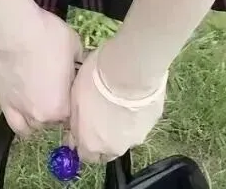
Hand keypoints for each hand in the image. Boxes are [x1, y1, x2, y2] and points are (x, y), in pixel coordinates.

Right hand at [0, 5, 83, 137]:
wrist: (15, 29)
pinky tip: (26, 109)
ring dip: (40, 114)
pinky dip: (23, 120)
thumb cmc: (48, 37)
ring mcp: (21, 111)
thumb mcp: (76, 46)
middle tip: (57, 85)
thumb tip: (82, 66)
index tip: (72, 85)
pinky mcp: (4, 103)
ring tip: (41, 95)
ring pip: (35, 124)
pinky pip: (16, 124)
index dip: (74, 98)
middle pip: (55, 120)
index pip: (74, 114)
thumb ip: (81, 63)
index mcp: (62, 107)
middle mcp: (41, 116)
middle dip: (58, 105)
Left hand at [69, 44, 165, 162]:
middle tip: (101, 113)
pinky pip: (140, 122)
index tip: (83, 127)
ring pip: (125, 136)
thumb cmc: (95, 82)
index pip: (85, 155)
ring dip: (121, 125)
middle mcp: (114, 148)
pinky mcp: (152, 124)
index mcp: (91, 145)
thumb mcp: (74, 99)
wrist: (128, 70)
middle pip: (107, 150)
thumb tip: (75, 130)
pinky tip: (133, 95)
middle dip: (103, 136)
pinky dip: (136, 114)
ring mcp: (135, 138)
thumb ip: (76, 121)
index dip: (83, 141)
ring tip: (119, 100)